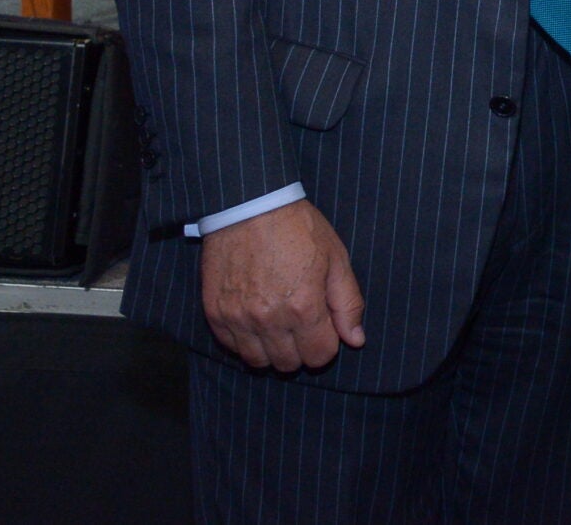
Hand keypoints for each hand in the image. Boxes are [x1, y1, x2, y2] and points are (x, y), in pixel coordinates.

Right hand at [200, 200, 365, 371]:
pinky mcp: (215, 313)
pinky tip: (255, 319)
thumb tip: (356, 340)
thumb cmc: (298, 228)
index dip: (327, 344)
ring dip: (272, 350)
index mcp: (304, 308)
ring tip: (278, 324)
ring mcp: (238, 319)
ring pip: (258, 361)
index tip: (324, 327)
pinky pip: (231, 347)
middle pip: (289, 364)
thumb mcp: (336, 258)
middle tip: (301, 324)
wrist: (249, 205)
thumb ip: (347, 303)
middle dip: (301, 349)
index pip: (319, 356)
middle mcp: (269, 320)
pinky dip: (245, 340)